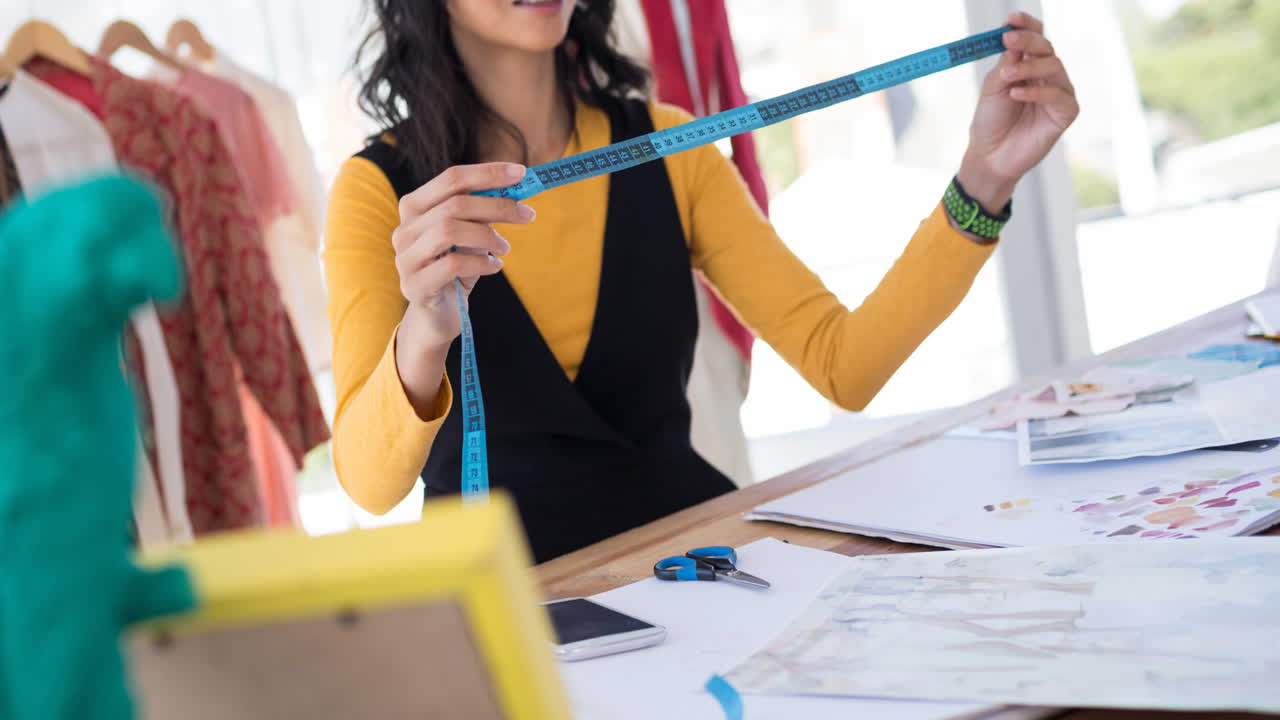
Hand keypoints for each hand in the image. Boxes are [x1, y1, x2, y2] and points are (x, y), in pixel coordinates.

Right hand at [392, 163, 533, 412]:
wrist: (438, 316)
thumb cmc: (457, 270)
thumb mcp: (471, 236)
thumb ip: (483, 213)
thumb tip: (515, 187)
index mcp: (415, 207)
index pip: (451, 178)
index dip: (487, 173)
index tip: (522, 173)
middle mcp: (404, 229)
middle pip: (454, 204)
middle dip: (497, 206)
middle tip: (527, 214)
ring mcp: (405, 258)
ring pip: (449, 230)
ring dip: (487, 236)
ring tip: (505, 248)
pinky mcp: (414, 286)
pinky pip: (452, 265)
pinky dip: (481, 263)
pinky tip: (494, 268)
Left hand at [958, 12, 1078, 212]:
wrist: (990, 155)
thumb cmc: (990, 121)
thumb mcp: (993, 87)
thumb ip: (1005, 64)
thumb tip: (1013, 40)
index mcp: (1029, 66)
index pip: (1035, 38)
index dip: (1027, 26)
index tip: (1011, 19)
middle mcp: (1047, 76)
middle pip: (1046, 48)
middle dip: (1028, 41)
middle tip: (1008, 39)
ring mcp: (1059, 93)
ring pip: (1053, 67)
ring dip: (1029, 67)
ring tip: (1007, 75)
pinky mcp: (1065, 112)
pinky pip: (1058, 94)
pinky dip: (1036, 91)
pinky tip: (1016, 93)